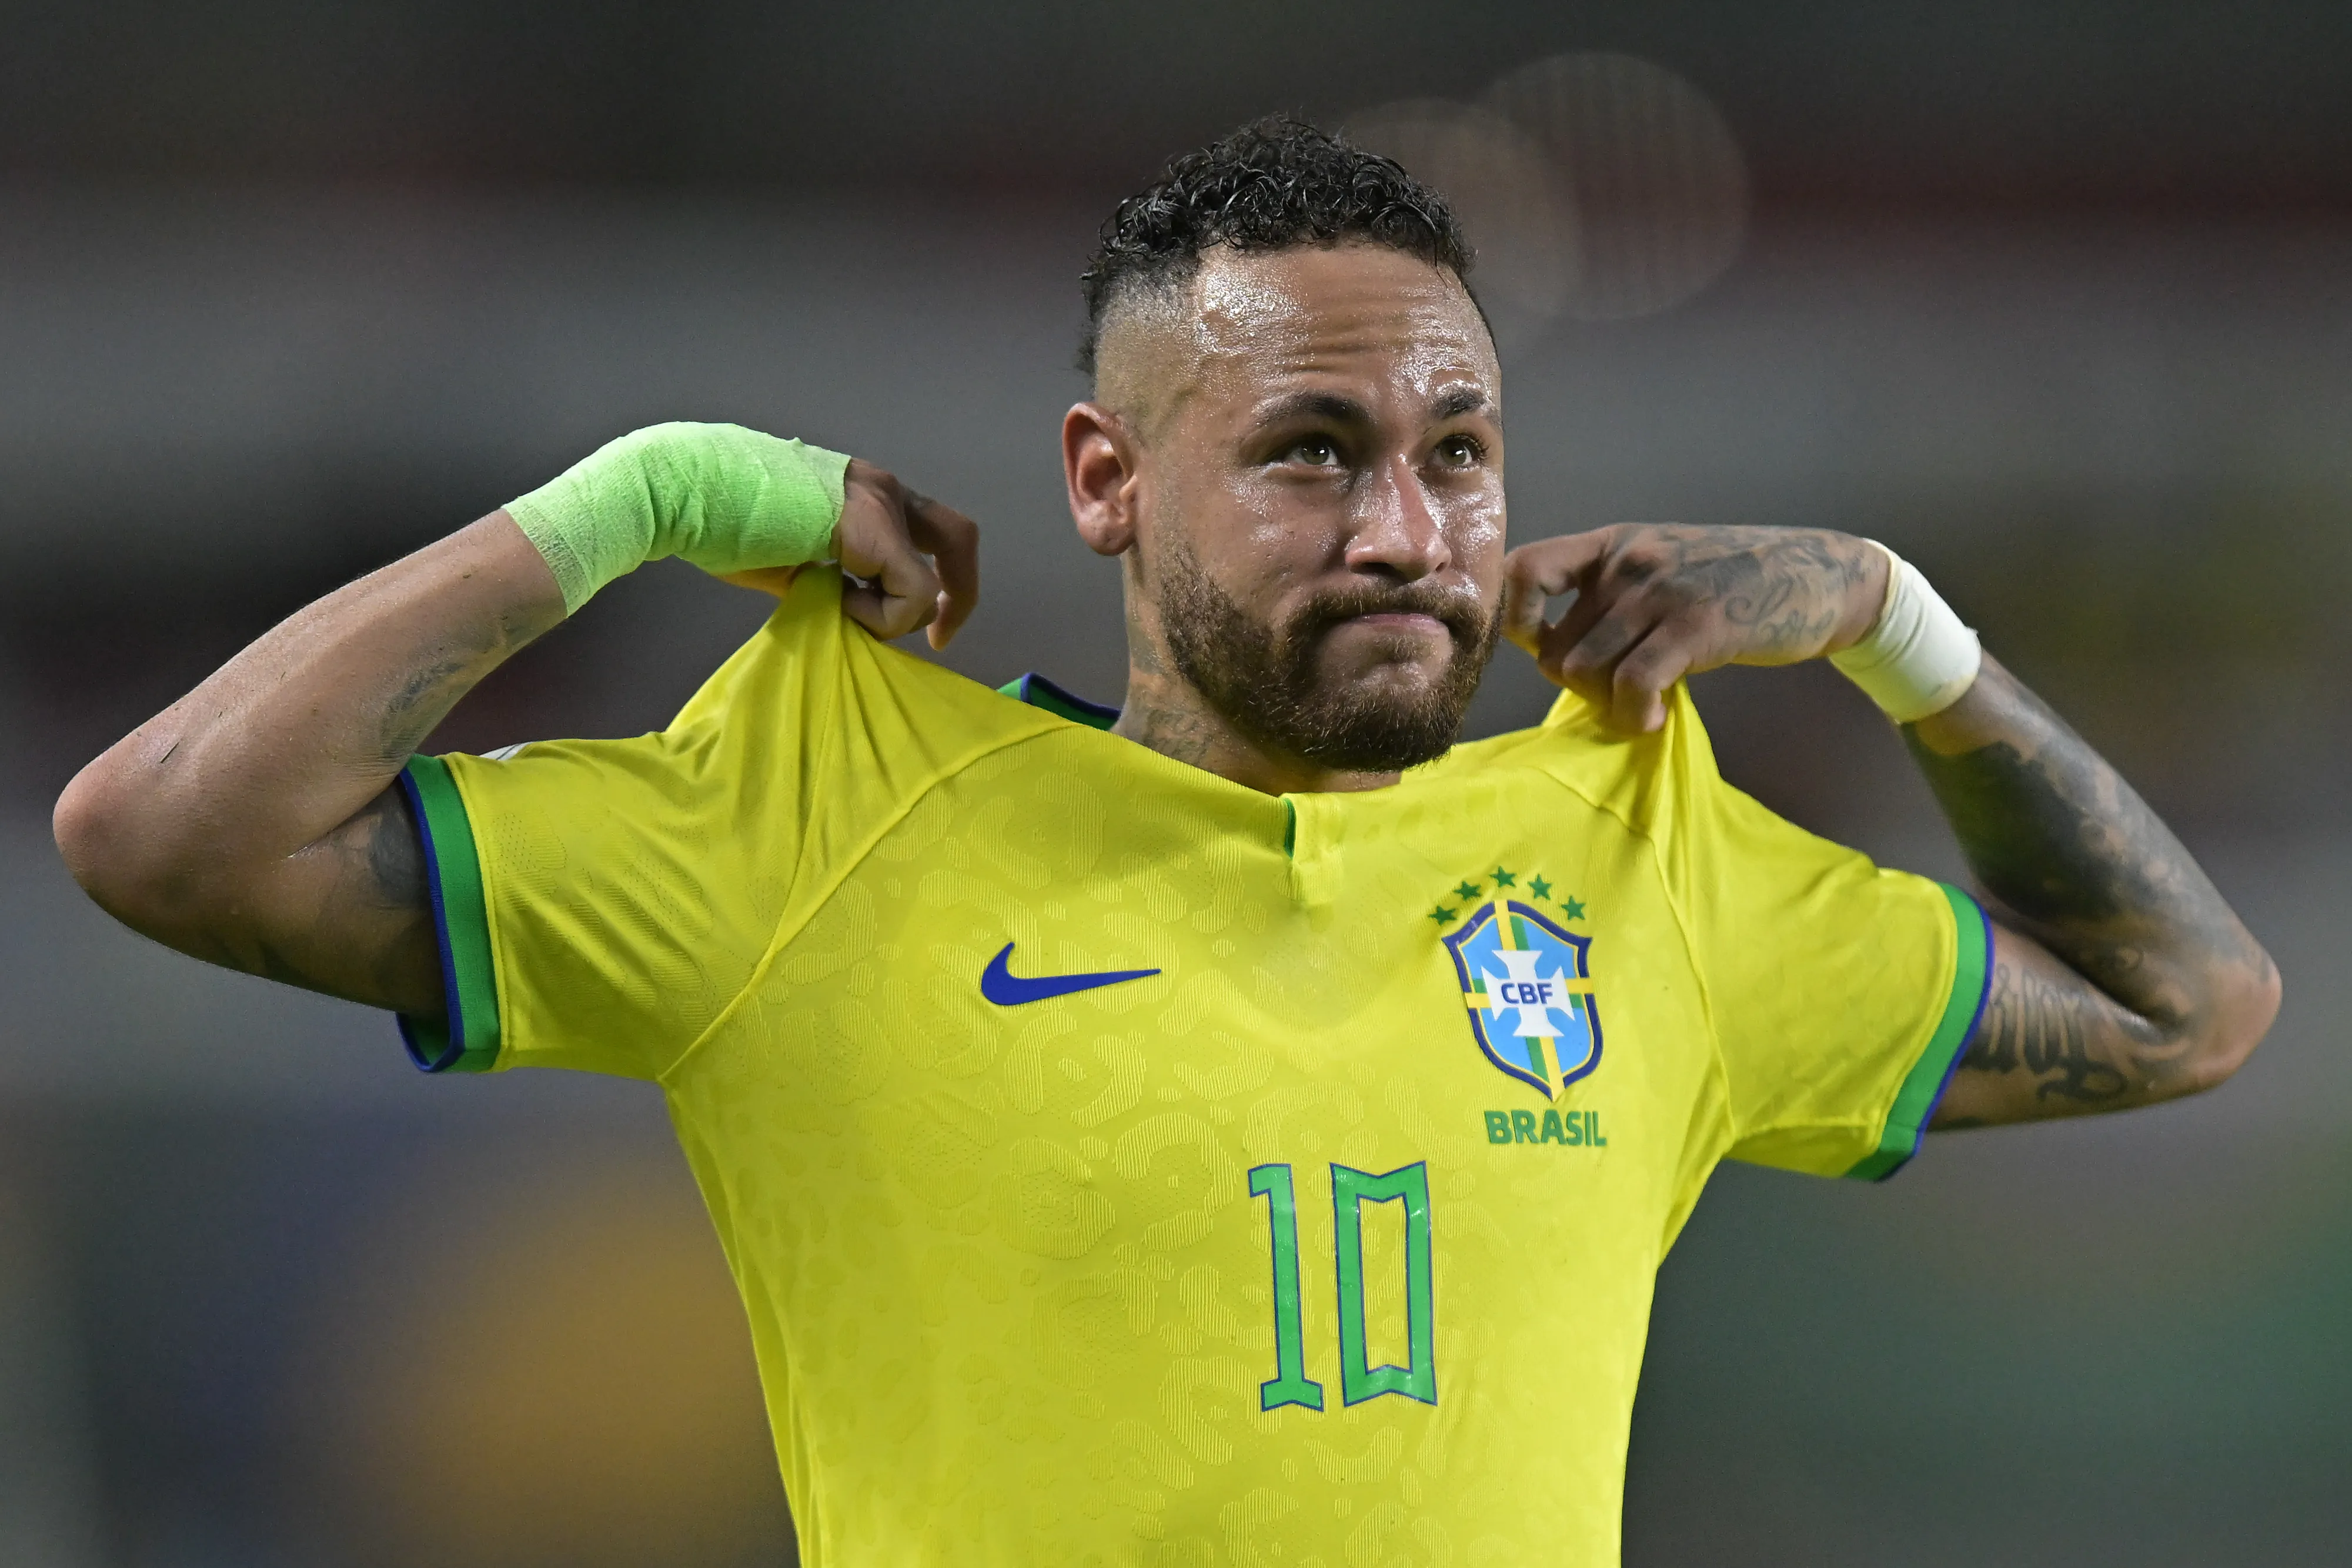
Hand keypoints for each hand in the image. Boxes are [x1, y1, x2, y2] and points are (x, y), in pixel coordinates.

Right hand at [721, 459, 980, 649]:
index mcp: (864, 492)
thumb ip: (834, 582)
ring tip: (836, 607)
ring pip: (929, 580)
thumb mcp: (794, 561)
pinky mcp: (872, 531)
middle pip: (957, 538)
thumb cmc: (722, 525)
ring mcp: (879, 504)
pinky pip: (911, 592)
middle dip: (958, 595)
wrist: (689, 493)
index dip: (942, 579)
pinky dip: (882, 617)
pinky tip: (838, 605)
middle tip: (938, 638)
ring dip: (891, 615)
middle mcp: (881, 489)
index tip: (927, 625)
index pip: (929, 530)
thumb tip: (853, 618)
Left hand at [1500, 524, 1887, 732]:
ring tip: (1641, 707)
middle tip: (1620, 693)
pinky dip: (1635, 715)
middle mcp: (1627, 562)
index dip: (1516, 620)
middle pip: (1554, 649)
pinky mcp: (1695, 627)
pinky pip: (1632, 685)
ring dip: (1607, 706)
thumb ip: (1608, 599)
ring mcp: (1660, 592)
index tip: (1547, 646)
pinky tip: (1654, 718)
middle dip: (1579, 687)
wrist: (1820, 574)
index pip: (1523, 571)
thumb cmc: (1733, 581)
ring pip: (1584, 670)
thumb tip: (1553, 654)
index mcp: (1610, 544)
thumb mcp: (1661, 567)